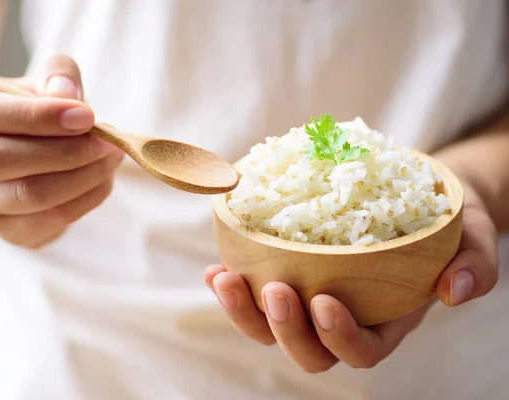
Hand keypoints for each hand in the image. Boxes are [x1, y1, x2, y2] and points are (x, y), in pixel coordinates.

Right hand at [0, 55, 122, 247]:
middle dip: (63, 151)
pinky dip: (86, 199)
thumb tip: (66, 94)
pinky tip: (103, 178)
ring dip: (81, 178)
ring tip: (111, 157)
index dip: (37, 116)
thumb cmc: (27, 110)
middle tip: (106, 141)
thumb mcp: (40, 82)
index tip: (86, 116)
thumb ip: (57, 75)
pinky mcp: (5, 230)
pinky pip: (49, 221)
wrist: (13, 150)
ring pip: (26, 196)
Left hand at [205, 183, 497, 371]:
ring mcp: (312, 300)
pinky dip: (233, 285)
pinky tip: (216, 268)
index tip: (326, 301)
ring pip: (272, 329)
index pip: (360, 351)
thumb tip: (454, 292)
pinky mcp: (290, 275)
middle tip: (277, 288)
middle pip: (308, 350)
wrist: (414, 200)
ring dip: (245, 311)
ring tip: (226, 278)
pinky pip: (255, 293)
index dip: (340, 337)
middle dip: (285, 328)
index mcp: (386, 322)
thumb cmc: (445, 225)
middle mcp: (344, 319)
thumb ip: (474, 266)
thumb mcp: (470, 238)